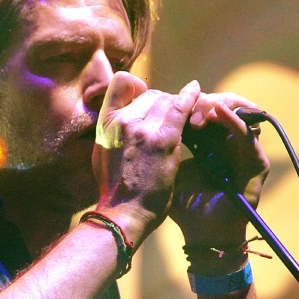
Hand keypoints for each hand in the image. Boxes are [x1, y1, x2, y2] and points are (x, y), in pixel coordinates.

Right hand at [93, 74, 200, 243]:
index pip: (122, 84)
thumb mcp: (102, 154)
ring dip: (177, 108)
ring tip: (185, 120)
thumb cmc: (114, 191)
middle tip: (172, 120)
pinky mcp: (164, 139)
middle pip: (151, 95)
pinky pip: (180, 108)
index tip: (145, 98)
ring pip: (167, 100)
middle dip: (163, 103)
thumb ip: (112, 133)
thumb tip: (122, 122)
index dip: (137, 87)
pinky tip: (197, 90)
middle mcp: (123, 121)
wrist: (123, 213)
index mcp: (106, 124)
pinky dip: (191, 96)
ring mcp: (144, 129)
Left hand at [171, 92, 269, 255]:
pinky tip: (219, 112)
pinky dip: (234, 121)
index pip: (203, 109)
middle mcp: (229, 142)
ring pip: (235, 113)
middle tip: (184, 110)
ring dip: (215, 107)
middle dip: (201, 103)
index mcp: (210, 141)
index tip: (169, 105)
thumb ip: (165, 142)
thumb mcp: (170, 167)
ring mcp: (245, 150)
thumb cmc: (184, 205)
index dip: (188, 104)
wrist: (203, 233)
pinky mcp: (257, 162)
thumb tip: (146, 113)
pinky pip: (247, 134)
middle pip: (219, 105)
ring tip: (199, 111)